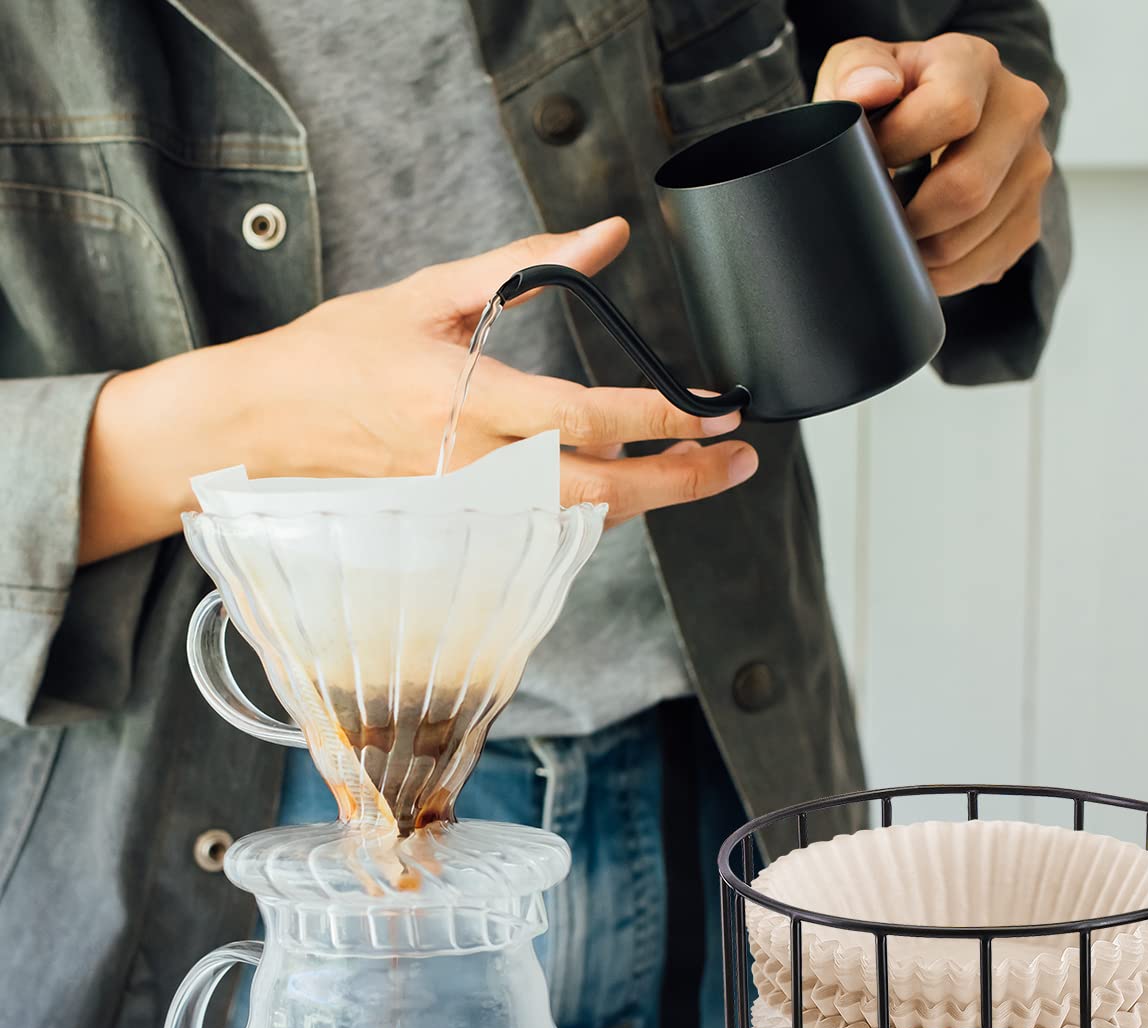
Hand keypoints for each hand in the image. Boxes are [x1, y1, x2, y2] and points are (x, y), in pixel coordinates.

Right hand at [79, 220, 756, 562]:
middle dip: (682, 480)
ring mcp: (473, 508)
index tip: (712, 406)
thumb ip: (524, 266)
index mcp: (464, 400)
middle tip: (738, 459)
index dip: (658, 417)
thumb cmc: (339, 357)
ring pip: (584, 521)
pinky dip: (604, 510)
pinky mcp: (469, 527)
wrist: (268, 427)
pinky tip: (637, 486)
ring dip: (654, 499)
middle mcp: (474, 466)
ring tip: (704, 469)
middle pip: (602, 491)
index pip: (583, 418)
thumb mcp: (428, 293)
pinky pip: (553, 528)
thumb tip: (602, 237)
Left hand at [814, 34, 1051, 296]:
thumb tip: (870, 90)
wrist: (935, 124)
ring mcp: (1031, 168)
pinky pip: (983, 266)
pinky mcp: (1028, 218)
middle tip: (879, 218)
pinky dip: (941, 275)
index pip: (953, 111)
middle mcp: (1019, 110)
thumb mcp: (861, 70)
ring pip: (970, 238)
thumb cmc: (892, 101)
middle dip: (910, 218)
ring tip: (895, 236)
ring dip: (920, 253)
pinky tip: (920, 254)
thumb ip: (855, 70)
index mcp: (975, 63)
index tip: (871, 162)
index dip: (900, 147)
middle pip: (968, 188)